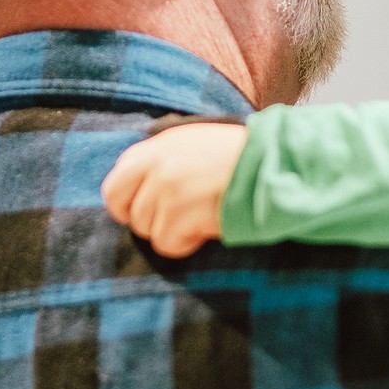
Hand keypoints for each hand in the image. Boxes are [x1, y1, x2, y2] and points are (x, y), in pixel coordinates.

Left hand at [101, 122, 248, 256]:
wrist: (272, 166)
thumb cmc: (239, 159)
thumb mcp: (194, 144)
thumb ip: (163, 161)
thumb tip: (141, 189)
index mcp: (157, 146)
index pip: (116, 182)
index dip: (128, 203)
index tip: (147, 211)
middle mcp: (157, 165)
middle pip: (128, 212)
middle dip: (150, 222)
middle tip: (176, 221)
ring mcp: (167, 189)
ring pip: (147, 230)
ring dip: (172, 232)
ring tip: (200, 219)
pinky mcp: (180, 213)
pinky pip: (166, 243)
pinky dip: (186, 244)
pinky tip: (206, 229)